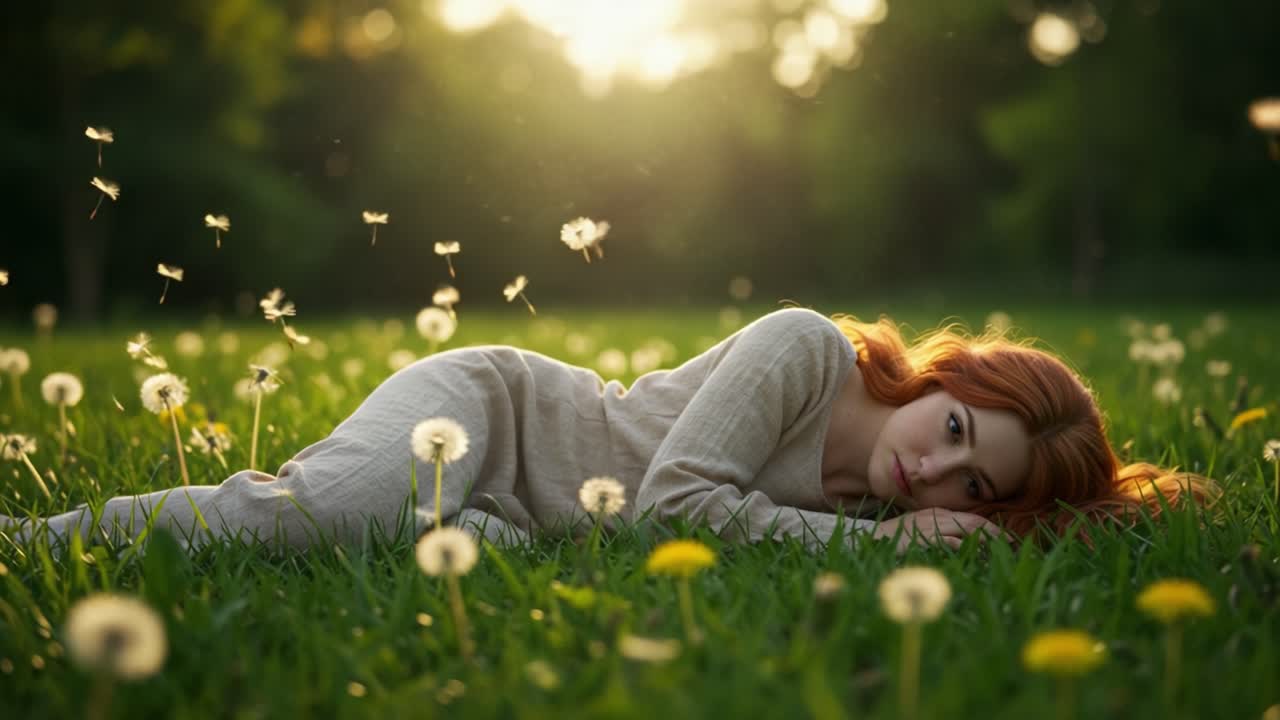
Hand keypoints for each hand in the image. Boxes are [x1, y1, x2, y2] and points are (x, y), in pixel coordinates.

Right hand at [871, 508, 1008, 554]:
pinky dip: (963, 546)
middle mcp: (938, 517)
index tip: (1009, 540)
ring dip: (986, 539)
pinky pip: (948, 540)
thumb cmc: (897, 537)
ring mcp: (931, 526)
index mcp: (939, 514)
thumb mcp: (922, 530)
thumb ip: (942, 533)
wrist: (873, 539)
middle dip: (996, 534)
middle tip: (1015, 546)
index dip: (992, 528)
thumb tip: (964, 545)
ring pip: (966, 529)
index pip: (972, 519)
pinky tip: (976, 554)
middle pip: (974, 522)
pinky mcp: (923, 537)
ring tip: (1003, 550)